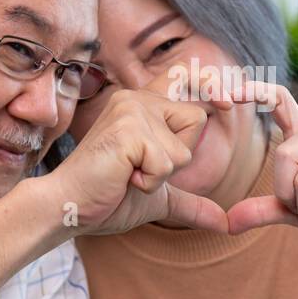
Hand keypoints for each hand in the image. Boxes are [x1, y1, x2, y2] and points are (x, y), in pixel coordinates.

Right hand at [44, 82, 230, 235]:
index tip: (228, 101)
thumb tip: (225, 223)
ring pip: (183, 149)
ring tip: (127, 174)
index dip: (210, 83)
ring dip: (161, 175)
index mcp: (144, 105)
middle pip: (197, 119)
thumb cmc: (106, 199)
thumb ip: (191, 204)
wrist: (69, 208)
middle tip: (140, 168)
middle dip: (178, 156)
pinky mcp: (129, 129)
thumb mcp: (159, 199)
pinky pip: (167, 163)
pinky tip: (123, 178)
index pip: (185, 75)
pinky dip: (150, 182)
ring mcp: (132, 111)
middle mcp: (138, 99)